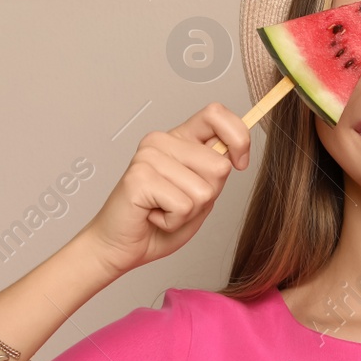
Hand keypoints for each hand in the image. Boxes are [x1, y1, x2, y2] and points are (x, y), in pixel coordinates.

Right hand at [77, 102, 250, 276]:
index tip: (240, 163)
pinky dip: (174, 221)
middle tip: (178, 202)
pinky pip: (184, 206)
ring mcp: (148, 157)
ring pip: (204, 190)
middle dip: (208, 195)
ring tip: (164, 210)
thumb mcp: (200, 194)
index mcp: (178, 139)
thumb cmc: (158, 223)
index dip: (238, 137)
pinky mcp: (140, 178)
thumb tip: (235, 153)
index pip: (216, 114)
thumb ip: (214, 171)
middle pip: (219, 165)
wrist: (120, 246)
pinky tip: (154, 215)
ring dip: (190, 212)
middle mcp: (161, 142)